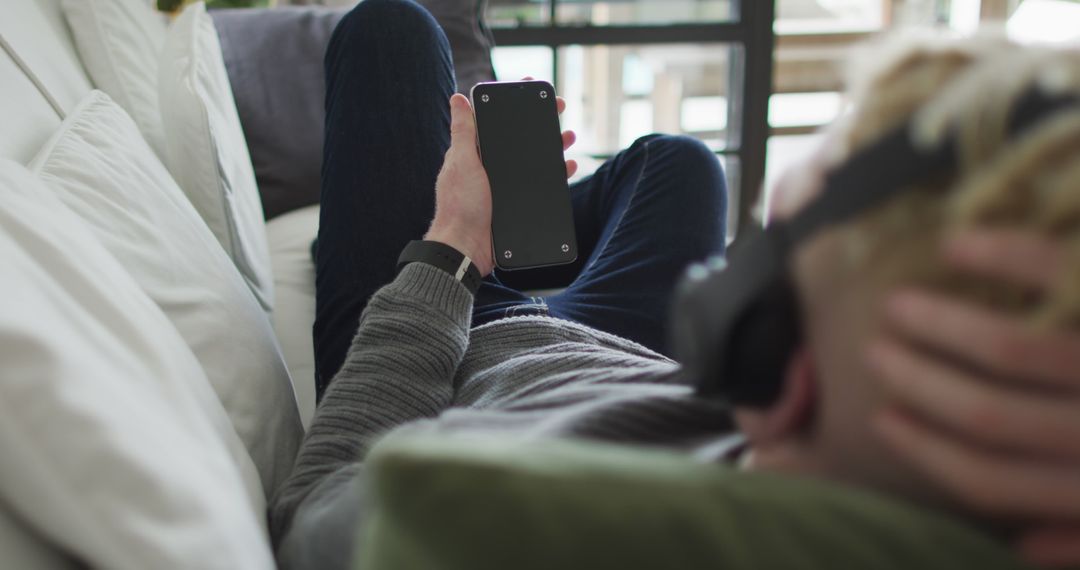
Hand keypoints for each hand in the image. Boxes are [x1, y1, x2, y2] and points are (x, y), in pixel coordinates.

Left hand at [425, 91, 577, 276]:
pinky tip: (567, 166)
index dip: (515, 104)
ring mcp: (504, 185)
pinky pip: (540, 184)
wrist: (467, 249)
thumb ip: (463, 132)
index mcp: (475, 153)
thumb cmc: (460, 206)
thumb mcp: (462, 163)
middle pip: (520, 139)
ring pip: (534, 160)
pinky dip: (555, 174)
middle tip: (560, 108)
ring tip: (569, 136)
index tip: (533, 89)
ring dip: (553, 146)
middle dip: (542, 123)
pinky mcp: (516, 203)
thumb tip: (457, 98)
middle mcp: (490, 166)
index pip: (497, 121)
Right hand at [866, 230, 1079, 567]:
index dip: (926, 450)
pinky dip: (1003, 255)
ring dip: (940, 326)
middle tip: (875, 350)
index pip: (992, 480)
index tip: (883, 417)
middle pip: (987, 414)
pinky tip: (956, 245)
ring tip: (897, 305)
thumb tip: (1020, 548)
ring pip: (1010, 349)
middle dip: (918, 381)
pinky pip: (1061, 273)